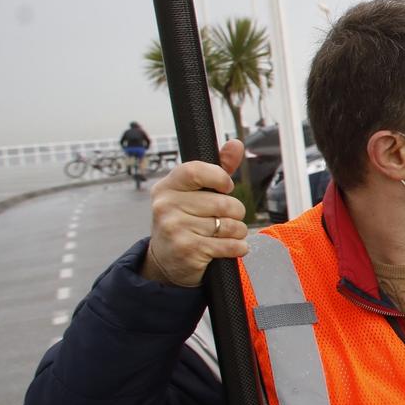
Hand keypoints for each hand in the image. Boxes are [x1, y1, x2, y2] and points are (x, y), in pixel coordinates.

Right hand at [139, 141, 249, 287]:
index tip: (226, 187)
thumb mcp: (194, 193)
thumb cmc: (185, 221)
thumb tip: (236, 144)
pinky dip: (238, 247)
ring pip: (229, 225)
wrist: (166, 259)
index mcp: (167, 186)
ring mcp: (175, 228)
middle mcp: (166, 206)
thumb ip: (217, 170)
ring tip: (225, 233)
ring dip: (237, 231)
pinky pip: (230, 245)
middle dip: (235, 212)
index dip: (220, 178)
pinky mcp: (188, 249)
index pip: (197, 170)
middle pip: (223, 203)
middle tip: (227, 218)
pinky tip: (231, 246)